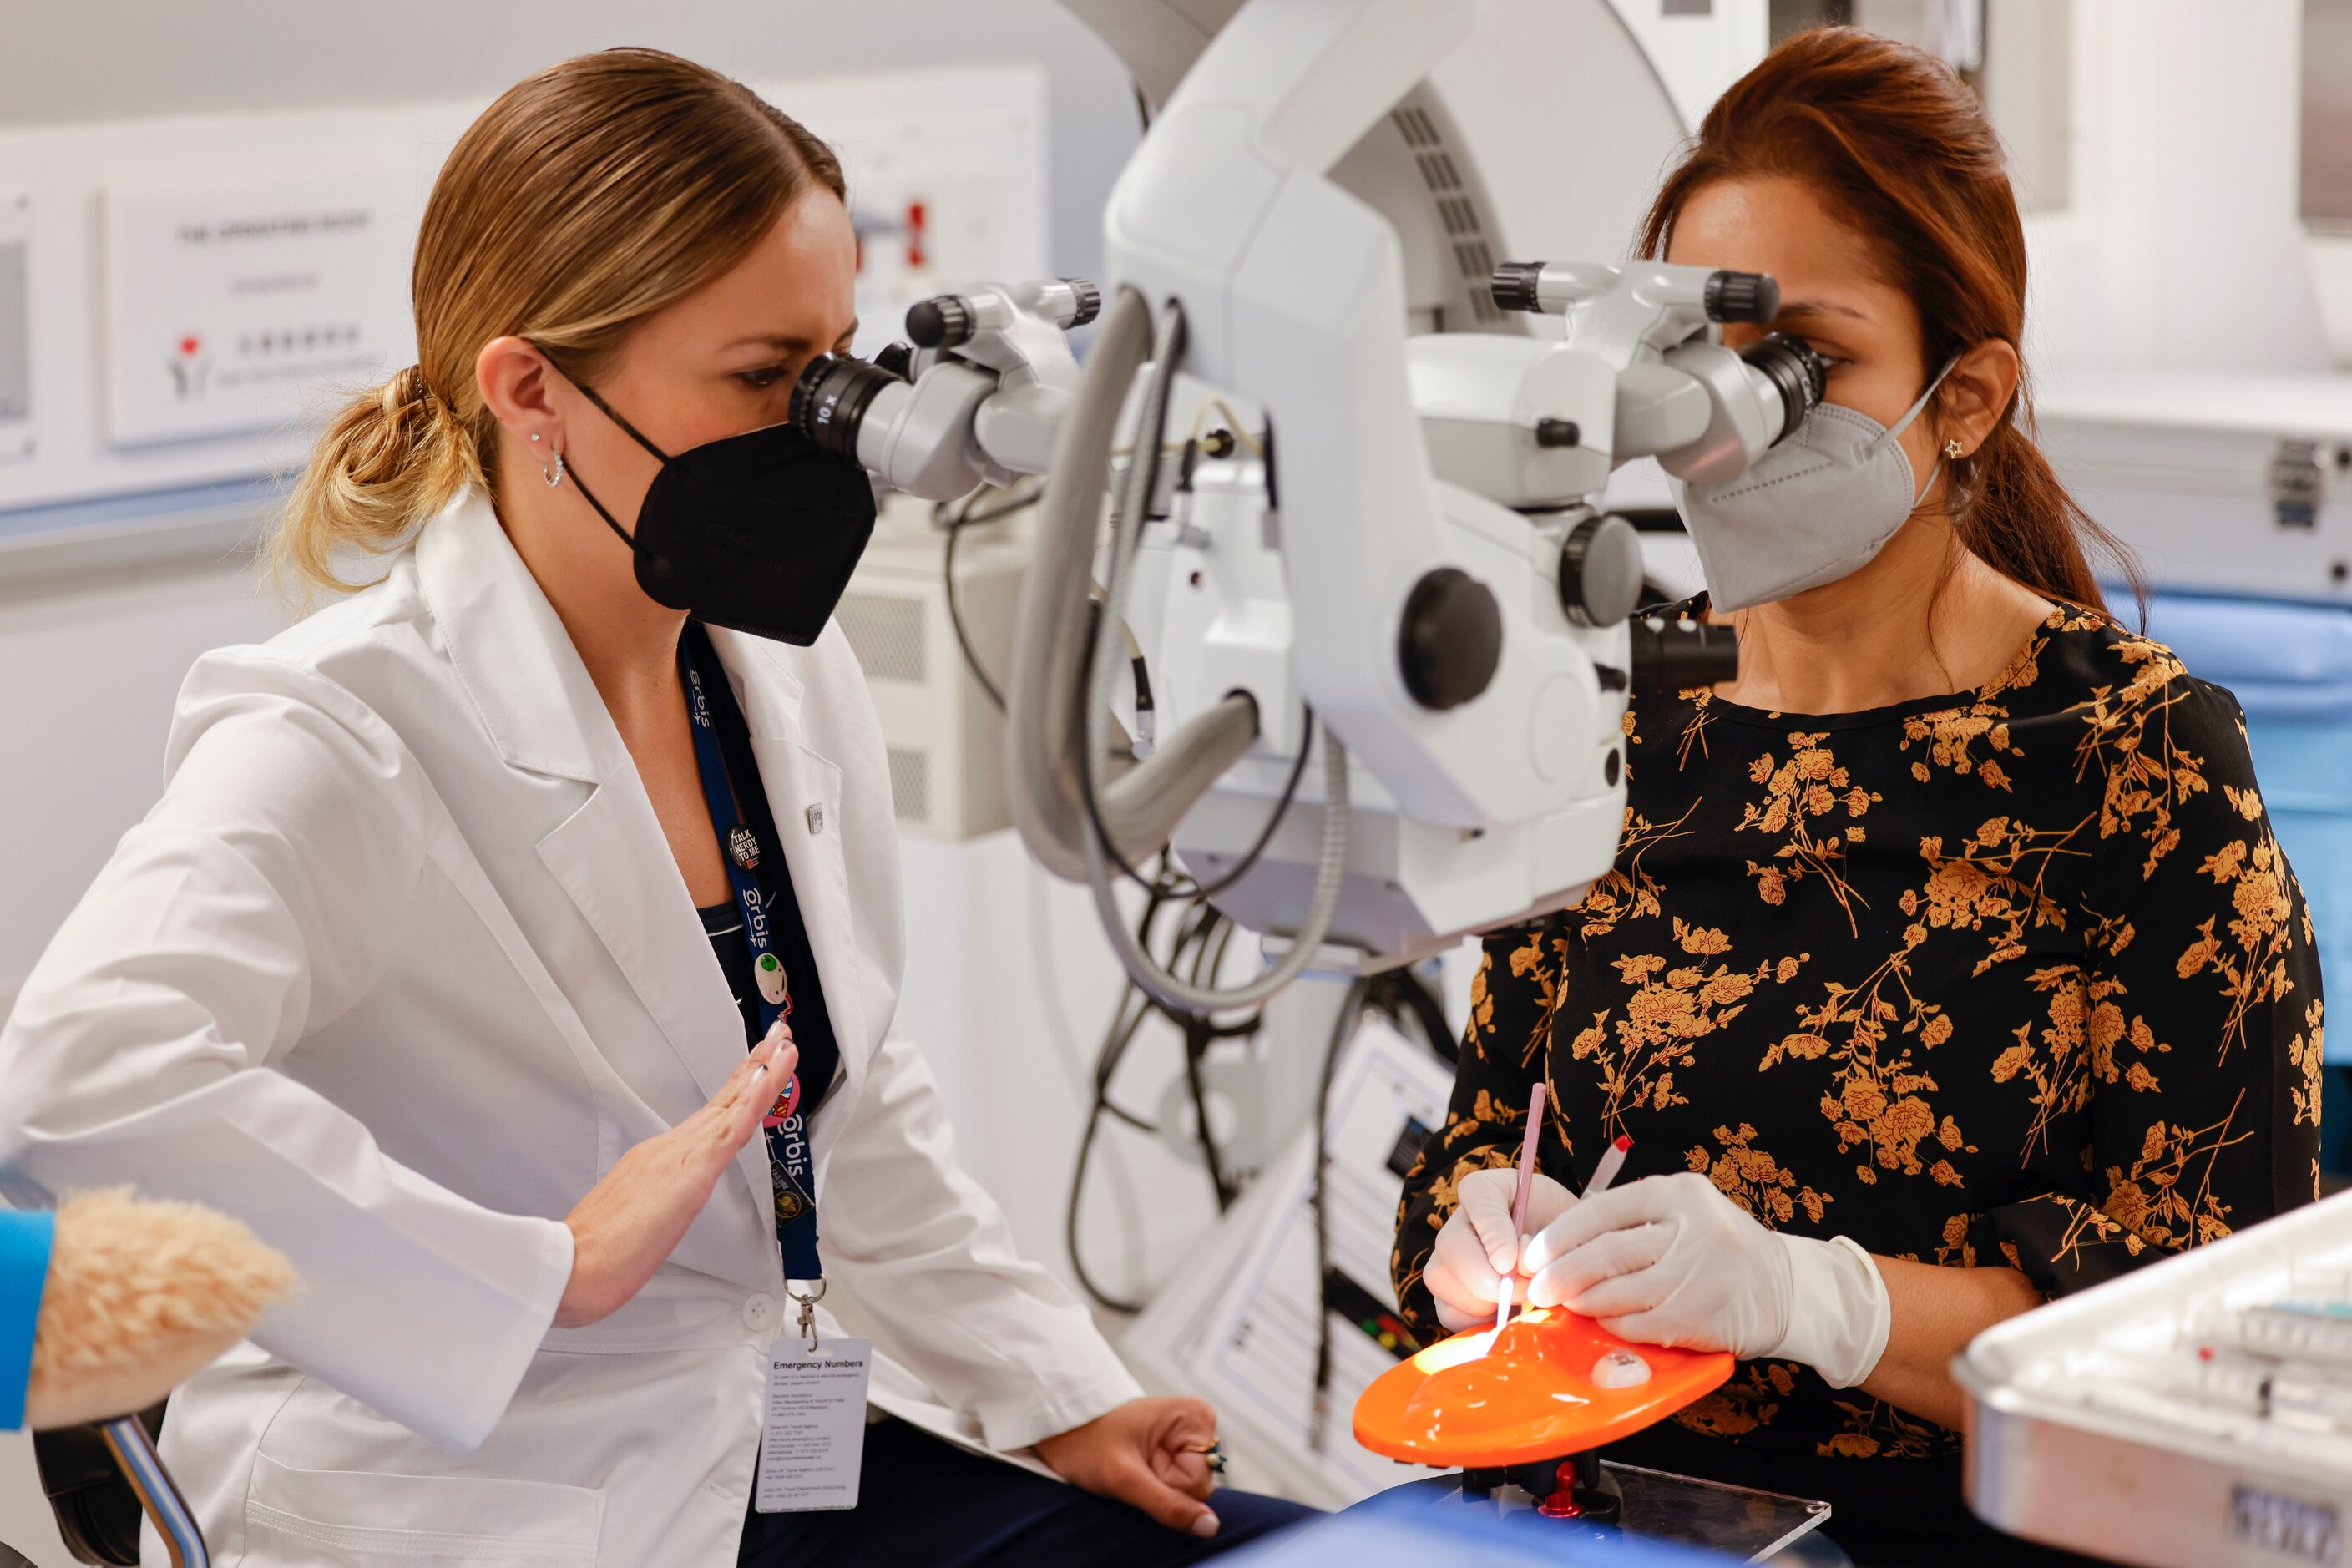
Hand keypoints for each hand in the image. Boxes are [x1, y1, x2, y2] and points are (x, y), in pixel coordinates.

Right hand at [555, 1024, 793, 1327]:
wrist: (571, 1266)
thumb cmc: (597, 1252)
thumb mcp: (636, 1218)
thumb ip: (653, 1204)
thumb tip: (663, 1205)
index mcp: (659, 1157)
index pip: (712, 1116)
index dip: (740, 1088)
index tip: (760, 1063)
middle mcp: (669, 1148)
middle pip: (725, 1101)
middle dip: (757, 1066)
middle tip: (779, 1036)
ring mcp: (678, 1155)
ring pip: (733, 1107)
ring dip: (762, 1073)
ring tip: (783, 1045)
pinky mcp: (689, 1173)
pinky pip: (730, 1132)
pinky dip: (751, 1102)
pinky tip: (767, 1081)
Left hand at [1034, 1395, 1221, 1538]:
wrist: (1064, 1430)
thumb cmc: (1087, 1443)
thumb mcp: (1124, 1478)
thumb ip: (1168, 1504)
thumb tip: (1210, 1527)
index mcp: (1195, 1417)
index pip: (1201, 1484)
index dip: (1168, 1486)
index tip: (1140, 1466)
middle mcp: (1197, 1424)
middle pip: (1198, 1487)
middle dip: (1163, 1486)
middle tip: (1133, 1467)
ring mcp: (1186, 1438)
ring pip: (1187, 1490)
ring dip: (1157, 1486)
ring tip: (1132, 1464)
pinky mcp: (1176, 1449)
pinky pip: (1177, 1484)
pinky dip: (1154, 1484)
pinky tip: (1137, 1466)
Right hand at [1424, 1167, 1576, 1331]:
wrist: (1568, 1262)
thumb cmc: (1567, 1238)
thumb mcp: (1565, 1225)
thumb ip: (1542, 1241)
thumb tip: (1509, 1270)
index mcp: (1489, 1189)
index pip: (1476, 1192)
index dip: (1493, 1231)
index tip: (1511, 1261)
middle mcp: (1462, 1221)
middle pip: (1450, 1244)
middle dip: (1486, 1278)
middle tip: (1524, 1290)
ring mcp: (1450, 1258)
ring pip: (1440, 1279)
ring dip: (1481, 1302)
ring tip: (1517, 1302)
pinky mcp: (1451, 1295)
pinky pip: (1448, 1312)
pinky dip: (1475, 1322)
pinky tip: (1505, 1317)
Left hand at [1521, 1171, 1889, 1385]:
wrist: (1786, 1289)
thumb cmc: (1720, 1250)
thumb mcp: (1684, 1213)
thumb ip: (1632, 1221)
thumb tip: (1561, 1244)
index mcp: (1679, 1194)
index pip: (1602, 1210)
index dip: (1560, 1234)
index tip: (1534, 1252)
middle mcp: (1690, 1229)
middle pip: (1605, 1253)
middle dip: (1560, 1273)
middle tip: (1536, 1287)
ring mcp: (1697, 1275)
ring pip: (1618, 1291)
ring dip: (1581, 1301)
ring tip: (1562, 1303)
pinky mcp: (1700, 1316)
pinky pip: (1638, 1323)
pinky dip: (1612, 1324)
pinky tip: (1600, 1322)